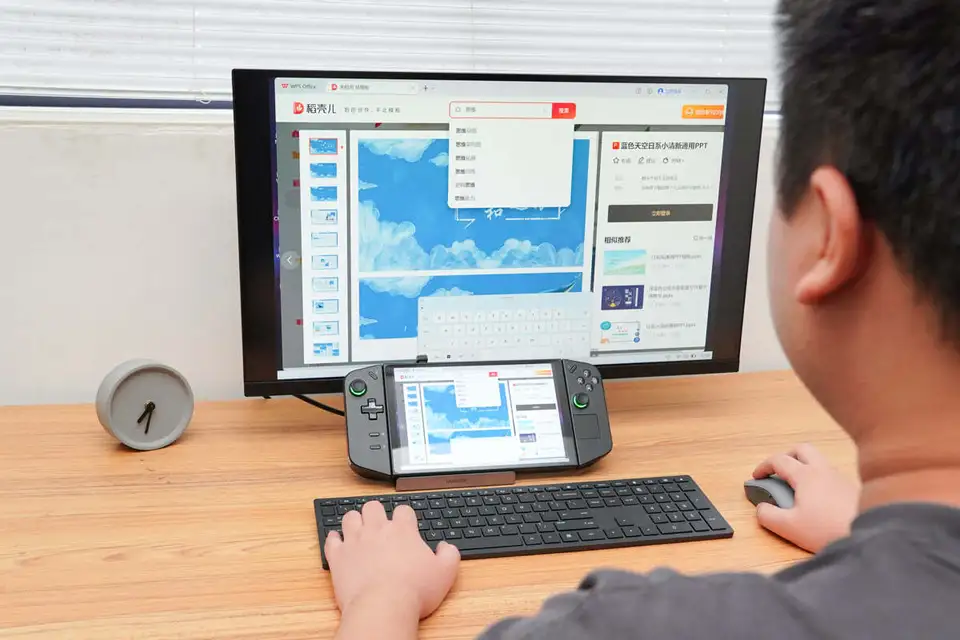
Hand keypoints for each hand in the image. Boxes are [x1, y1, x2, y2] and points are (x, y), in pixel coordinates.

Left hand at [325, 501, 460, 619]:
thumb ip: (449, 555)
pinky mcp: (338, 556)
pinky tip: (338, 541)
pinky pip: (331, 540)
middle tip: (379, 525)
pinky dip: (334, 539)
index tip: (406, 526)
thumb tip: (446, 548)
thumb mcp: (445, 573)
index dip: (405, 517)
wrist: (383, 606)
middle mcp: (377, 530)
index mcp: (402, 530)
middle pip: (373, 506)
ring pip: (350, 517)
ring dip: (355, 521)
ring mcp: (355, 541)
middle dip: (376, 512)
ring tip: (359, 529)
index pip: (403, 510)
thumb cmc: (414, 591)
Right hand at [752, 444, 858, 552]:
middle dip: (786, 456)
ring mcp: (840, 478)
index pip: (779, 460)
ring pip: (818, 460)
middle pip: (802, 449)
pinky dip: (819, 477)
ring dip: (804, 466)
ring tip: (797, 486)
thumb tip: (761, 507)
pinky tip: (818, 498)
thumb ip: (767, 516)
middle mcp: (823, 470)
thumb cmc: (827, 530)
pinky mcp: (852, 489)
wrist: (870, 537)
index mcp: (806, 475)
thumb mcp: (788, 527)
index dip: (764, 466)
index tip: (756, 477)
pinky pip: (830, 474)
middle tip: (778, 471)